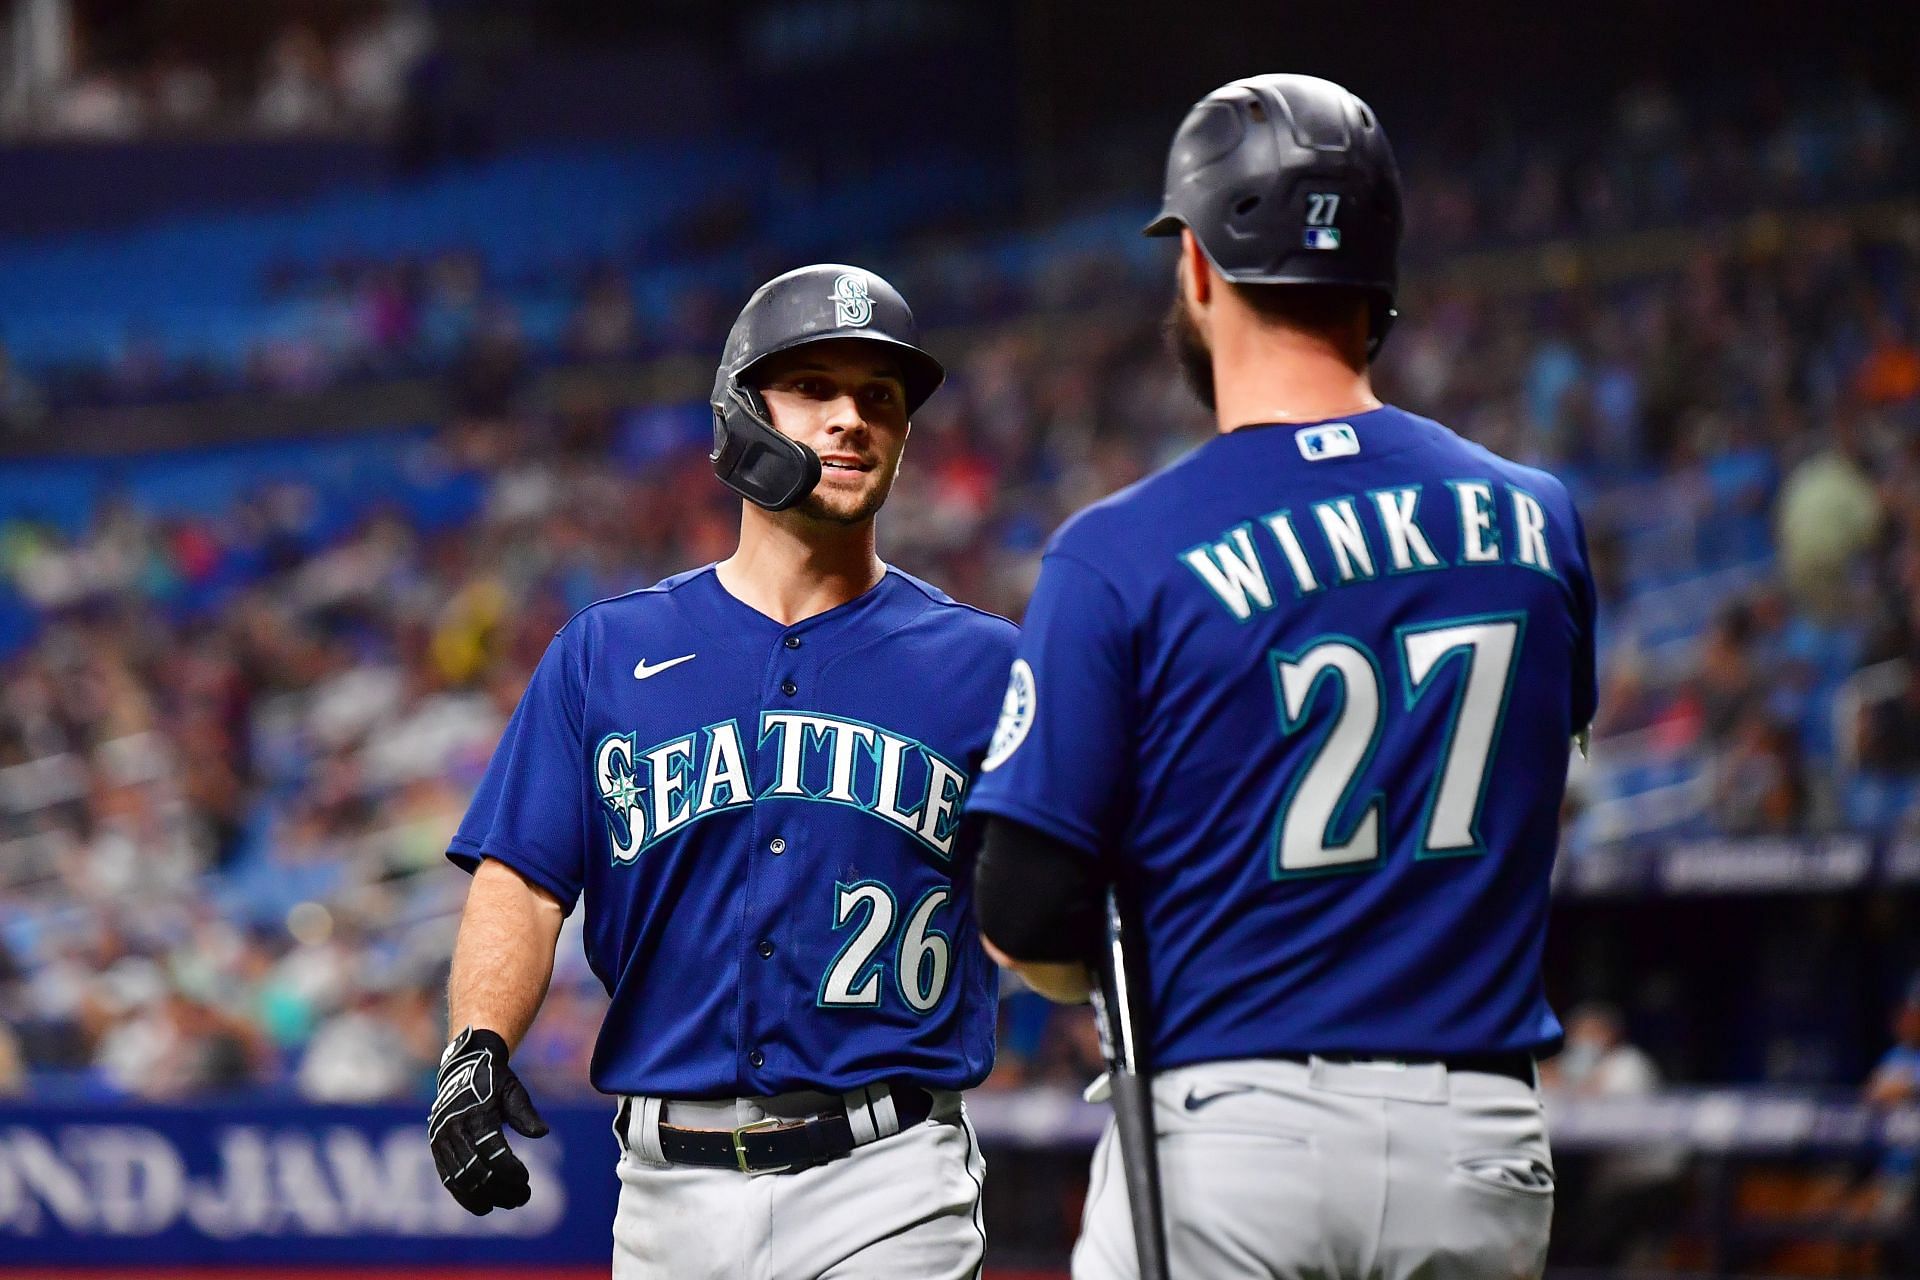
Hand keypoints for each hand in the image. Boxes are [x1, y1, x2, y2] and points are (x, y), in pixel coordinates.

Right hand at [428, 1027, 549, 1214]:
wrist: (462, 1067)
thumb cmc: (493, 1080)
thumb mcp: (513, 1090)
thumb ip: (525, 1113)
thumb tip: (542, 1133)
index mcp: (475, 1113)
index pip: (491, 1150)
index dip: (509, 1169)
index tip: (525, 1180)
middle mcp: (453, 1128)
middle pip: (476, 1170)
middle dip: (501, 1188)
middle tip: (523, 1198)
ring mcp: (441, 1140)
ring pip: (460, 1179)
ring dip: (484, 1197)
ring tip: (507, 1204)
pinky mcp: (435, 1148)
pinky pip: (447, 1178)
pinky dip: (464, 1196)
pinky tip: (483, 1206)